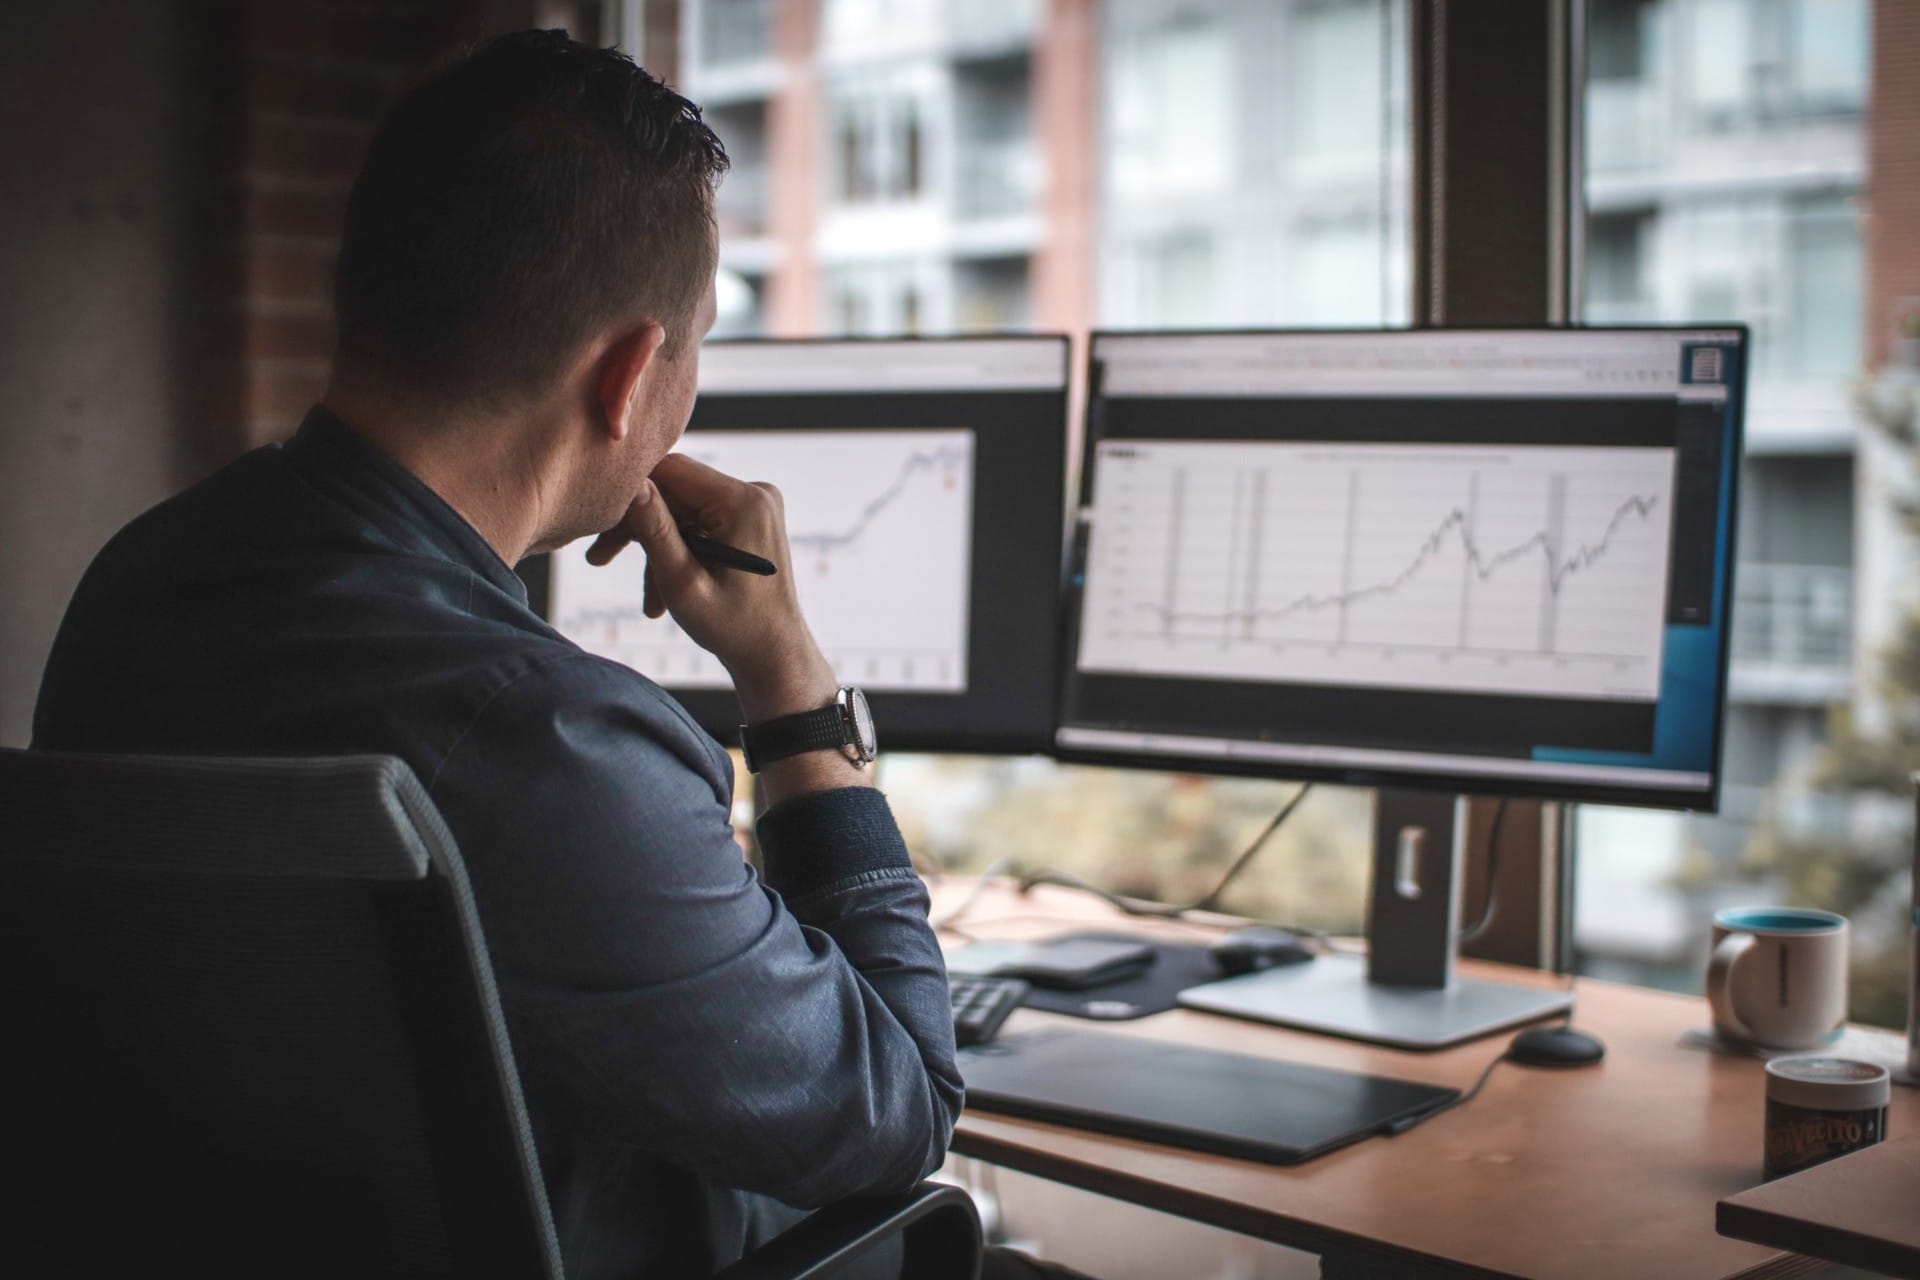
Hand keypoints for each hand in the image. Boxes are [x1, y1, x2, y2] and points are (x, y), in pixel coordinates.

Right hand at [586, 454, 835, 724]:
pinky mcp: (749, 518)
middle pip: (675, 489)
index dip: (630, 491)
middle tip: (598, 557)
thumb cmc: (733, 628)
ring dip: (657, 548)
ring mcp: (755, 504)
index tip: (598, 522)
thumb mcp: (684, 584)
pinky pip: (699, 522)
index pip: (670, 470)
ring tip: (648, 600)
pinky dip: (679, 552)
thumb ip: (656, 532)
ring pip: (682, 509)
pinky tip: (665, 596)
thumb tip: (632, 486)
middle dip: (638, 527)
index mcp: (744, 502)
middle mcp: (755, 493)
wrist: (774, 655)